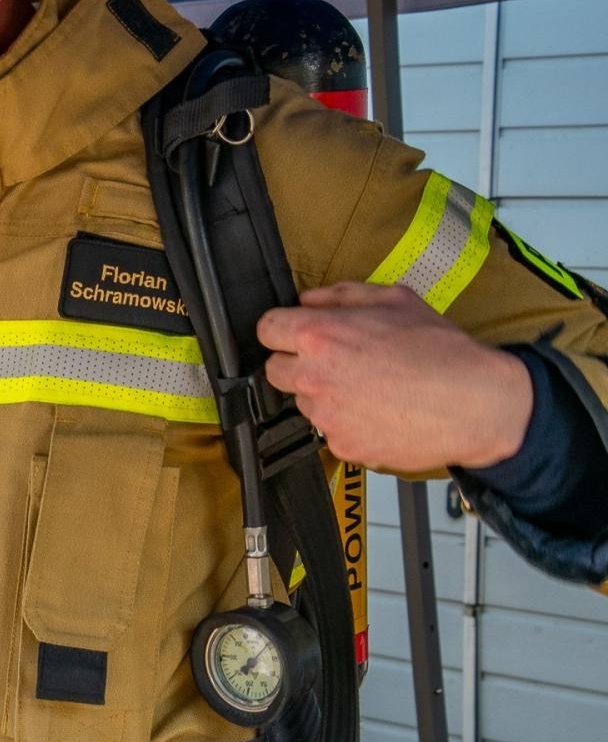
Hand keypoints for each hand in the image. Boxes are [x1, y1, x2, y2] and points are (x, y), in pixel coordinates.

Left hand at [256, 282, 532, 471]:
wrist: (476, 403)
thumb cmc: (441, 350)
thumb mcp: (394, 299)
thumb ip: (341, 295)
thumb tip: (308, 300)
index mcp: (319, 336)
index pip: (266, 330)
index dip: (282, 330)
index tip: (294, 334)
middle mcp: (313, 377)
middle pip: (274, 370)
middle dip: (296, 364)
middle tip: (334, 361)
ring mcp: (326, 416)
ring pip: (304, 403)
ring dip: (324, 395)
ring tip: (367, 387)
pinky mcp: (342, 446)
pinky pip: (330, 431)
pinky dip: (347, 423)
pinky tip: (378, 412)